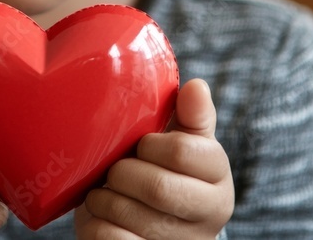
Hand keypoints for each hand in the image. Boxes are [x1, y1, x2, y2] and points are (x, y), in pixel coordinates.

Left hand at [74, 78, 233, 238]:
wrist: (146, 229)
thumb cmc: (160, 173)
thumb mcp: (180, 144)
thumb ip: (190, 117)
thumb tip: (197, 85)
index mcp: (218, 180)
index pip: (182, 151)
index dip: (149, 145)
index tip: (140, 146)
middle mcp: (208, 217)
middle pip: (156, 186)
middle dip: (121, 173)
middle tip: (112, 171)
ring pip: (127, 215)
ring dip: (102, 198)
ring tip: (103, 194)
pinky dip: (95, 224)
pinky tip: (101, 218)